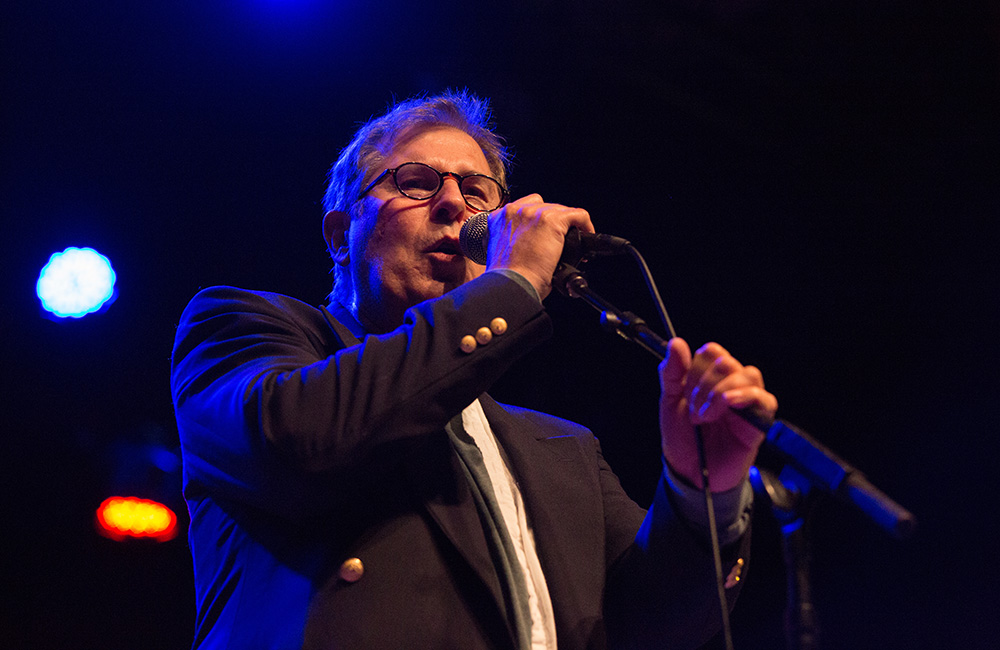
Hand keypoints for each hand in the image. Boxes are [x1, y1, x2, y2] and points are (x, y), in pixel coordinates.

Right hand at [484, 194, 593, 298]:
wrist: (512, 285)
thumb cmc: (507, 277)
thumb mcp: (504, 251)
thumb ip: (515, 239)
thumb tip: (535, 242)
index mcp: (501, 218)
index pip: (526, 207)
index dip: (540, 220)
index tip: (546, 233)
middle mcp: (515, 211)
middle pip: (545, 206)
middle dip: (555, 223)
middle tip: (562, 242)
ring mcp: (534, 213)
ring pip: (561, 210)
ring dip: (569, 225)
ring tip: (574, 242)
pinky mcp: (552, 220)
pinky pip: (577, 215)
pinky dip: (586, 225)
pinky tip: (587, 236)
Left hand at [659, 338, 776, 491]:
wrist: (690, 472)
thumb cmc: (682, 437)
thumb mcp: (669, 401)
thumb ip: (672, 372)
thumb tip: (677, 343)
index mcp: (710, 377)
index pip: (711, 352)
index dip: (695, 368)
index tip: (684, 392)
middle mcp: (731, 384)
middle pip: (726, 361)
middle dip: (704, 385)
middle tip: (694, 411)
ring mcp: (747, 401)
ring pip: (746, 374)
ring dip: (719, 393)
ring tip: (706, 416)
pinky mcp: (760, 420)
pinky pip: (765, 398)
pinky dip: (745, 396)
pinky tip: (728, 404)